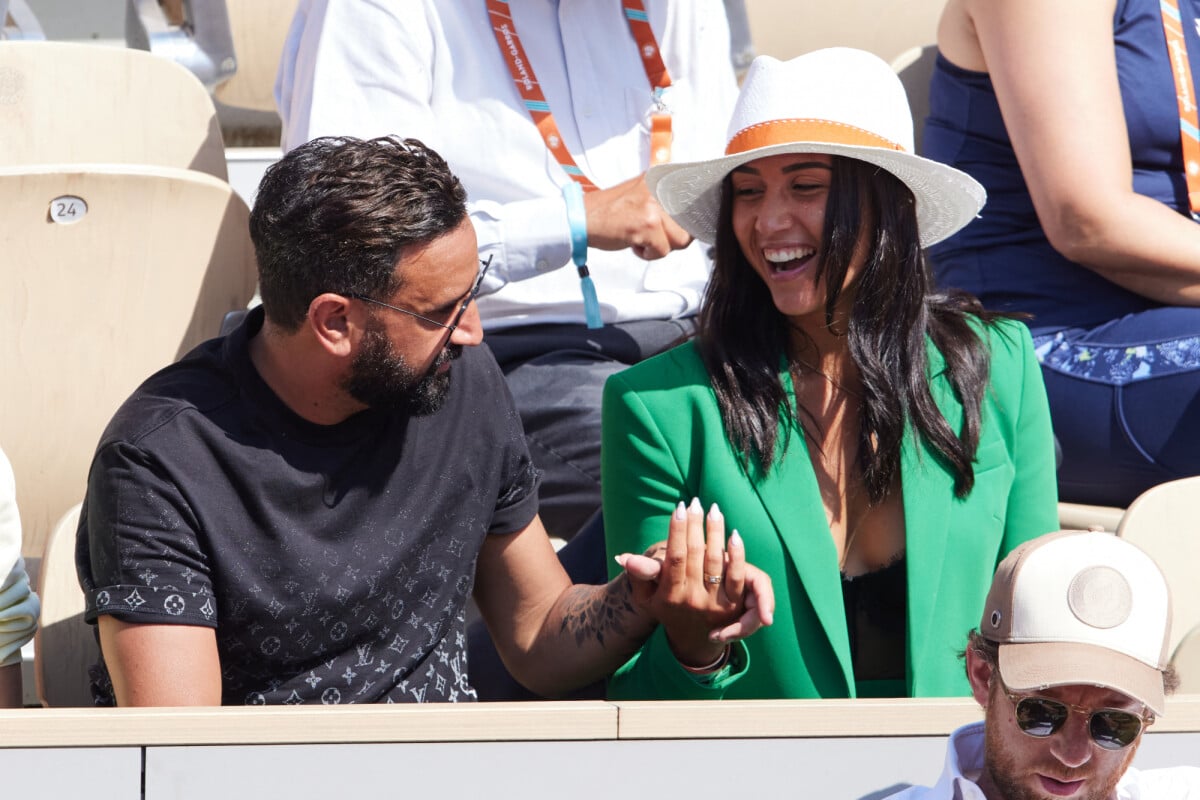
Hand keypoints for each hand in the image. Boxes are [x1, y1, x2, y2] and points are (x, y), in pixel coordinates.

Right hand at [583, 173, 692, 258]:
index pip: (696, 201)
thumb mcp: (642, 193)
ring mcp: (654, 205)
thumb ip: (666, 200)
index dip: (690, 221)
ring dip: (660, 246)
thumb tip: (693, 218)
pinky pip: (663, 251)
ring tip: (641, 237)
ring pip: (680, 240)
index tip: (684, 227)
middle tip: (652, 234)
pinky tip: (632, 242)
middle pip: (690, 226)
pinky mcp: (647, 224)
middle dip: (673, 238)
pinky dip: (647, 254)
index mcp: (662, 178)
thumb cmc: (609, 211)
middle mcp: (660, 187)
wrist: (582, 218)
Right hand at [616, 498, 773, 668]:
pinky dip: (736, 555)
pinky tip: (734, 534)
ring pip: (716, 561)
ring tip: (714, 510)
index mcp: (669, 595)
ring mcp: (713, 603)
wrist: (692, 638)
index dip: (678, 531)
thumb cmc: (665, 607)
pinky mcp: (732, 605)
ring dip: (716, 533)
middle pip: (696, 555)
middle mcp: (691, 599)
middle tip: (696, 502)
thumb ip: (639, 575)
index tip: (679, 508)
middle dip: (696, 525)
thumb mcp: (646, 596)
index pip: (675, 557)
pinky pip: (736, 576)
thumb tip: (622, 557)